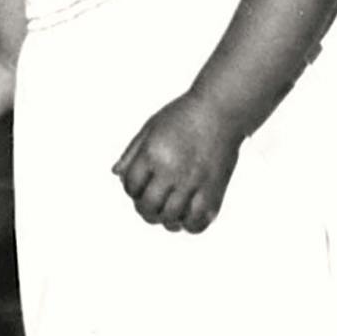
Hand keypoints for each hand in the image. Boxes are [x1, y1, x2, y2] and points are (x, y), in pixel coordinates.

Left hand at [112, 93, 244, 231]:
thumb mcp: (151, 128)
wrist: (221, 110)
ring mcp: (194, 183)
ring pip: (171, 218)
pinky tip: (187, 216)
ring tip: (166, 212)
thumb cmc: (184, 116)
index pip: (131, 185)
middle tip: (149, 205)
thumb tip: (115, 174)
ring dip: (164, 219)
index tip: (138, 187)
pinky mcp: (214, 191)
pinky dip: (189, 225)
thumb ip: (132, 153)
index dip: (130, 189)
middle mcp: (172, 171)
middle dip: (144, 209)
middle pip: (149, 206)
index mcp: (153, 154)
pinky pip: (198, 222)